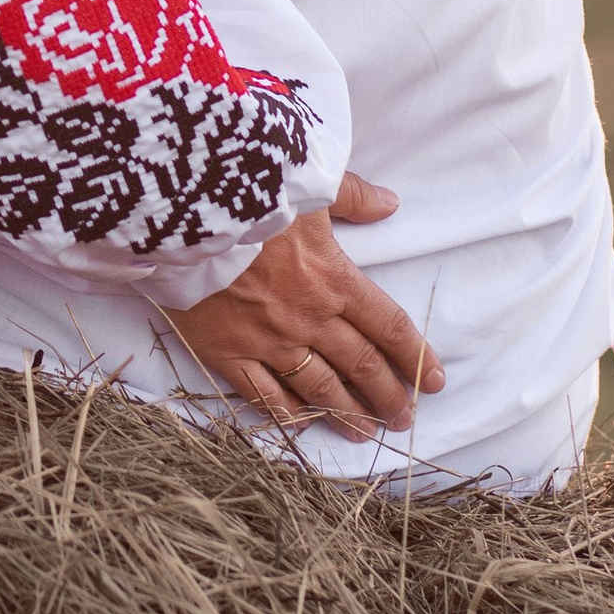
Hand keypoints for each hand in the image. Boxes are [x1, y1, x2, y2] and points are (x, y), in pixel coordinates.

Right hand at [168, 173, 442, 442]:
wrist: (180, 212)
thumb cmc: (246, 191)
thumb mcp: (307, 181)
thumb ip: (352, 196)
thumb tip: (390, 203)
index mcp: (333, 278)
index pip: (387, 326)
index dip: (414, 356)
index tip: (433, 380)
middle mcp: (308, 317)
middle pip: (360, 365)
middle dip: (387, 395)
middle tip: (403, 417)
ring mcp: (267, 340)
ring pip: (318, 388)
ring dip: (346, 413)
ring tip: (365, 432)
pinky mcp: (226, 351)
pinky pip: (263, 394)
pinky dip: (286, 414)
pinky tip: (303, 425)